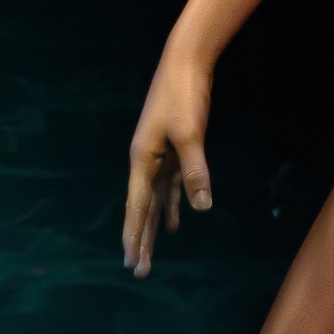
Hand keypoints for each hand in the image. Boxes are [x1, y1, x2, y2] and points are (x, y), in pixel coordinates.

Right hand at [122, 42, 215, 277]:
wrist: (185, 63)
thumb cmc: (183, 96)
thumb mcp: (190, 134)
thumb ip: (194, 171)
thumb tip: (201, 207)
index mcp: (142, 159)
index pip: (138, 207)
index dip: (136, 236)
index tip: (131, 262)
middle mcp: (145, 161)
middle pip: (142, 208)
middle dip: (141, 238)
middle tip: (139, 270)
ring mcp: (158, 155)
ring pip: (155, 199)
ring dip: (155, 225)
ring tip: (152, 253)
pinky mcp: (173, 148)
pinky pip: (169, 184)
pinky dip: (173, 203)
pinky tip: (178, 220)